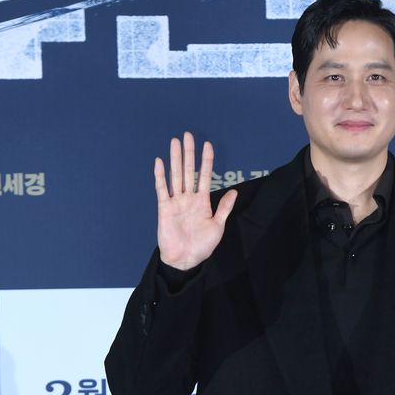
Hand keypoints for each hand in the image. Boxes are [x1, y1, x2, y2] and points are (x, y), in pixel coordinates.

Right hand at [154, 131, 236, 269]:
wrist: (186, 260)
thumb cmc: (202, 245)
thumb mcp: (218, 226)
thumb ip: (224, 208)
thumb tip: (234, 191)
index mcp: (202, 201)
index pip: (204, 175)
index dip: (206, 160)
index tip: (207, 145)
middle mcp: (188, 198)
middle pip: (188, 170)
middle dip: (189, 153)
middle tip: (188, 135)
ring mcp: (176, 202)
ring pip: (176, 175)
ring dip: (175, 158)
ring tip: (174, 142)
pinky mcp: (164, 208)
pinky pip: (162, 189)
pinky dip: (160, 176)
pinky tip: (159, 162)